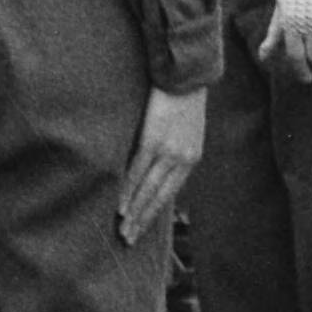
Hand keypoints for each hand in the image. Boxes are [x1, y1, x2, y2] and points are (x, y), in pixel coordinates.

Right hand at [119, 84, 206, 245]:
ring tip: (123, 228)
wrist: (184, 72)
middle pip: (158, 197)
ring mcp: (167, 150)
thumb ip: (173, 149)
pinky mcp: (153, 139)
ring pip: (147, 189)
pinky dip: (128, 189)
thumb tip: (156, 166)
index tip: (141, 227)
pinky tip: (121, 204)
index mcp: (191, 157)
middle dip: (143, 219)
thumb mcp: (185, 128)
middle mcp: (182, 159)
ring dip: (134, 211)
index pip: (169, 193)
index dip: (153, 212)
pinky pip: (138, 170)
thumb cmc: (182, 97)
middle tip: (128, 239)